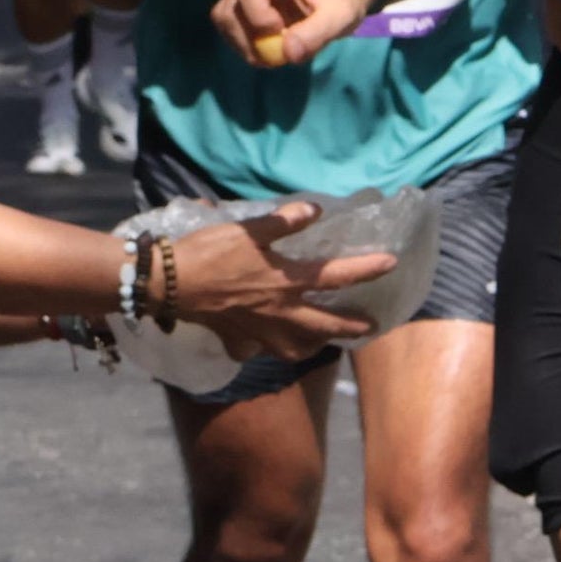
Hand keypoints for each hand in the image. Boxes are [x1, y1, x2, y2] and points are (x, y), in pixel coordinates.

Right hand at [167, 200, 400, 361]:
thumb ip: (284, 222)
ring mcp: (258, 331)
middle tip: (370, 328)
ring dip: (311, 345)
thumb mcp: (249, 230)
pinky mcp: (235, 340)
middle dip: (351, 327)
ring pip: (293, 347)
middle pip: (325, 325)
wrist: (169, 283)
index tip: (391, 264)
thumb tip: (315, 210)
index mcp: (287, 282)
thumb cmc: (210, 253)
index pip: (337, 276)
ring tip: (321, 341)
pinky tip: (263, 344)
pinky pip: (255, 351)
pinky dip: (262, 350)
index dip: (367, 269)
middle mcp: (279, 312)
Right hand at [216, 0, 375, 69]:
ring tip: (271, 58)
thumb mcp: (340, 16)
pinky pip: (228, 26)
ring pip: (224, 18)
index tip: (280, 32)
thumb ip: (317, 33)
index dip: (257, 15)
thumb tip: (288, 53)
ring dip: (243, 44)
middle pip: (231, 6)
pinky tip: (265, 53)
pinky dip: (242, 44)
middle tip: (276, 58)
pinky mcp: (239, 2)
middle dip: (249, 38)